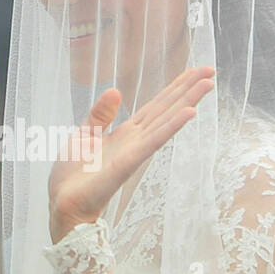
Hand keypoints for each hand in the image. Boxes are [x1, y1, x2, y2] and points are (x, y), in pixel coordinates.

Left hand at [48, 65, 214, 242]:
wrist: (63, 203)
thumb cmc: (72, 175)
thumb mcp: (83, 134)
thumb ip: (101, 114)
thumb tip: (115, 90)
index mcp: (126, 133)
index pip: (156, 106)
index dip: (175, 88)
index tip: (194, 71)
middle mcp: (136, 140)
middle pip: (167, 109)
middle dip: (189, 89)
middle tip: (211, 69)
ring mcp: (135, 152)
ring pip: (166, 121)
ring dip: (188, 102)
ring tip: (208, 84)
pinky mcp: (128, 164)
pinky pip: (153, 142)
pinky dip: (171, 127)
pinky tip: (189, 113)